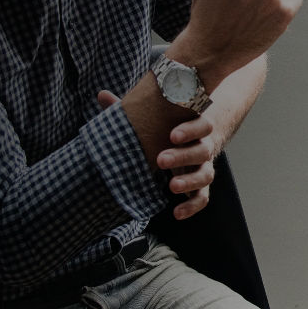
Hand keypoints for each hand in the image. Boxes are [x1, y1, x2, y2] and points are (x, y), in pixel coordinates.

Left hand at [99, 90, 214, 219]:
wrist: (190, 139)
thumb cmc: (166, 126)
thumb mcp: (153, 117)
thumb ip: (130, 109)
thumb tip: (101, 95)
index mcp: (194, 126)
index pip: (202, 124)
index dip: (190, 130)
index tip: (172, 135)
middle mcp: (203, 145)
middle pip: (202, 150)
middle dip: (182, 156)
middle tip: (160, 160)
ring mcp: (203, 166)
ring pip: (206, 175)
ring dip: (189, 181)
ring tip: (171, 187)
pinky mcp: (200, 185)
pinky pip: (202, 198)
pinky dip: (191, 206)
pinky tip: (176, 213)